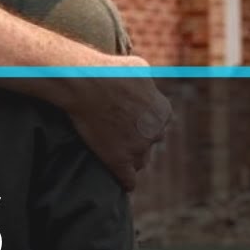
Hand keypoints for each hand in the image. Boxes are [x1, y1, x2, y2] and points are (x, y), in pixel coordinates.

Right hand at [64, 55, 171, 190]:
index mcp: (163, 111)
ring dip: (130, 158)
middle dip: (137, 139)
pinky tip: (120, 182)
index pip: (158, 123)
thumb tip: (144, 82)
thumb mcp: (137, 67)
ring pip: (140, 161)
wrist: (86, 81)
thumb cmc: (108, 69)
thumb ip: (146, 81)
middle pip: (150, 142)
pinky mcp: (118, 160)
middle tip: (116, 132)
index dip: (141, 122)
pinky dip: (124, 181)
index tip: (126, 120)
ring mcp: (138, 148)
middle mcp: (155, 132)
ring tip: (114, 153)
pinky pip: (128, 180)